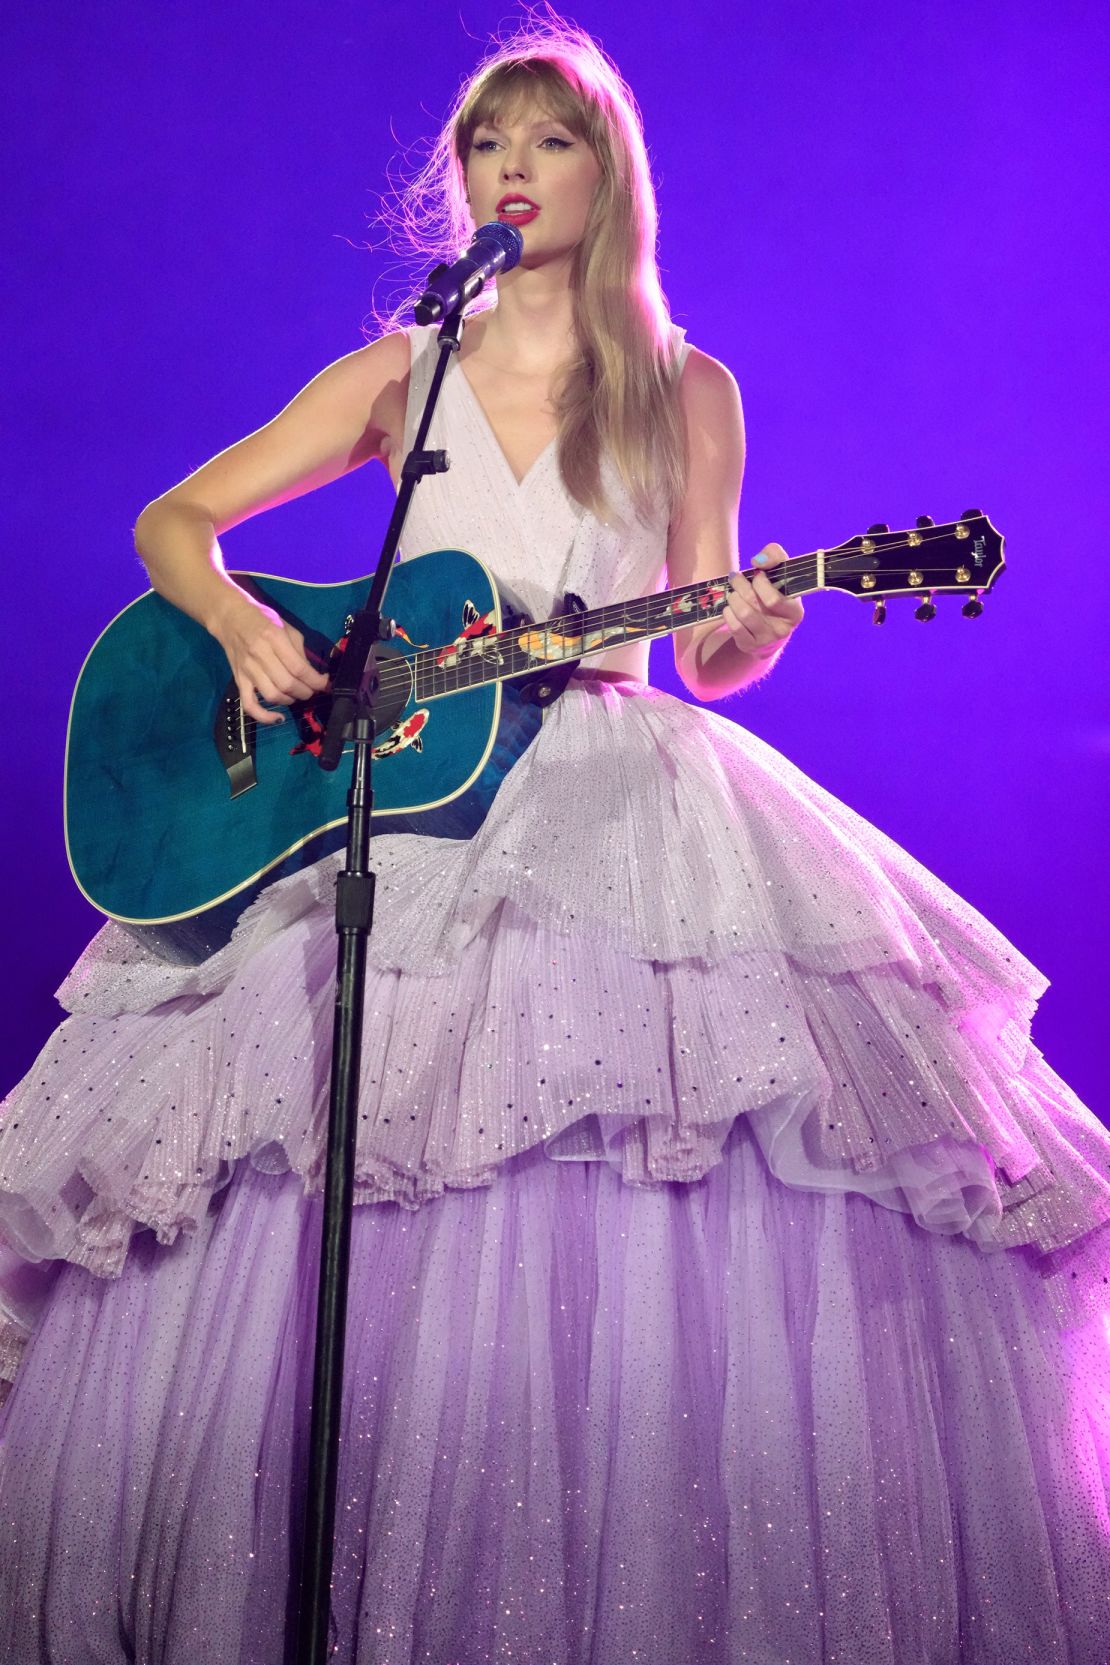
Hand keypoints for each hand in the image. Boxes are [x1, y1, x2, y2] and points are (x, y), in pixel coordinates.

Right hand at [210, 591, 329, 724]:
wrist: (230, 619)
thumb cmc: (262, 620)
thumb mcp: (286, 629)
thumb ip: (299, 652)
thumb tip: (311, 675)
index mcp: (273, 638)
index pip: (299, 668)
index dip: (316, 680)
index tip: (325, 683)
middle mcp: (259, 655)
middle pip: (287, 684)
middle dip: (306, 692)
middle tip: (312, 690)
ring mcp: (247, 670)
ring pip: (273, 695)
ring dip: (290, 700)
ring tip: (296, 694)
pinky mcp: (239, 680)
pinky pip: (249, 705)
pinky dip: (264, 717)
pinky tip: (278, 718)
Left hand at [722, 543, 803, 658]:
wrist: (769, 633)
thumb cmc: (776, 596)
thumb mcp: (782, 575)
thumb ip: (775, 557)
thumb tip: (758, 561)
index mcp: (795, 612)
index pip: (773, 599)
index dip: (760, 583)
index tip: (757, 574)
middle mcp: (782, 629)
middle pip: (754, 603)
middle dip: (740, 585)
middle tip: (736, 578)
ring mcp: (766, 639)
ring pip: (742, 614)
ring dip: (733, 598)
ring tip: (733, 593)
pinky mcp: (749, 646)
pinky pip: (734, 626)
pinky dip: (728, 613)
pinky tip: (730, 608)